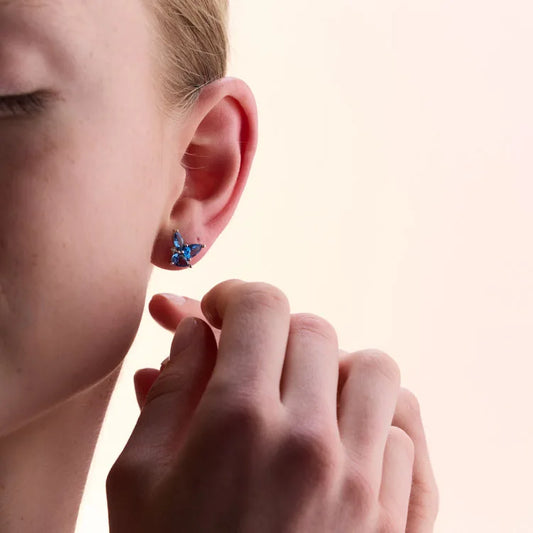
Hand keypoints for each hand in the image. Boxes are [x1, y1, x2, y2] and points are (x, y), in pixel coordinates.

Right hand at [107, 280, 438, 531]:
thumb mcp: (138, 479)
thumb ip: (170, 389)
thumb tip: (193, 328)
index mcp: (237, 423)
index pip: (263, 306)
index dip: (237, 296)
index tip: (221, 312)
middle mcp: (310, 441)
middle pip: (315, 330)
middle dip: (275, 334)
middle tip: (250, 362)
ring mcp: (363, 480)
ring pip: (375, 369)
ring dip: (336, 368)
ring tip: (302, 396)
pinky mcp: (395, 518)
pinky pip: (406, 430)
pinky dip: (375, 420)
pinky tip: (342, 442)